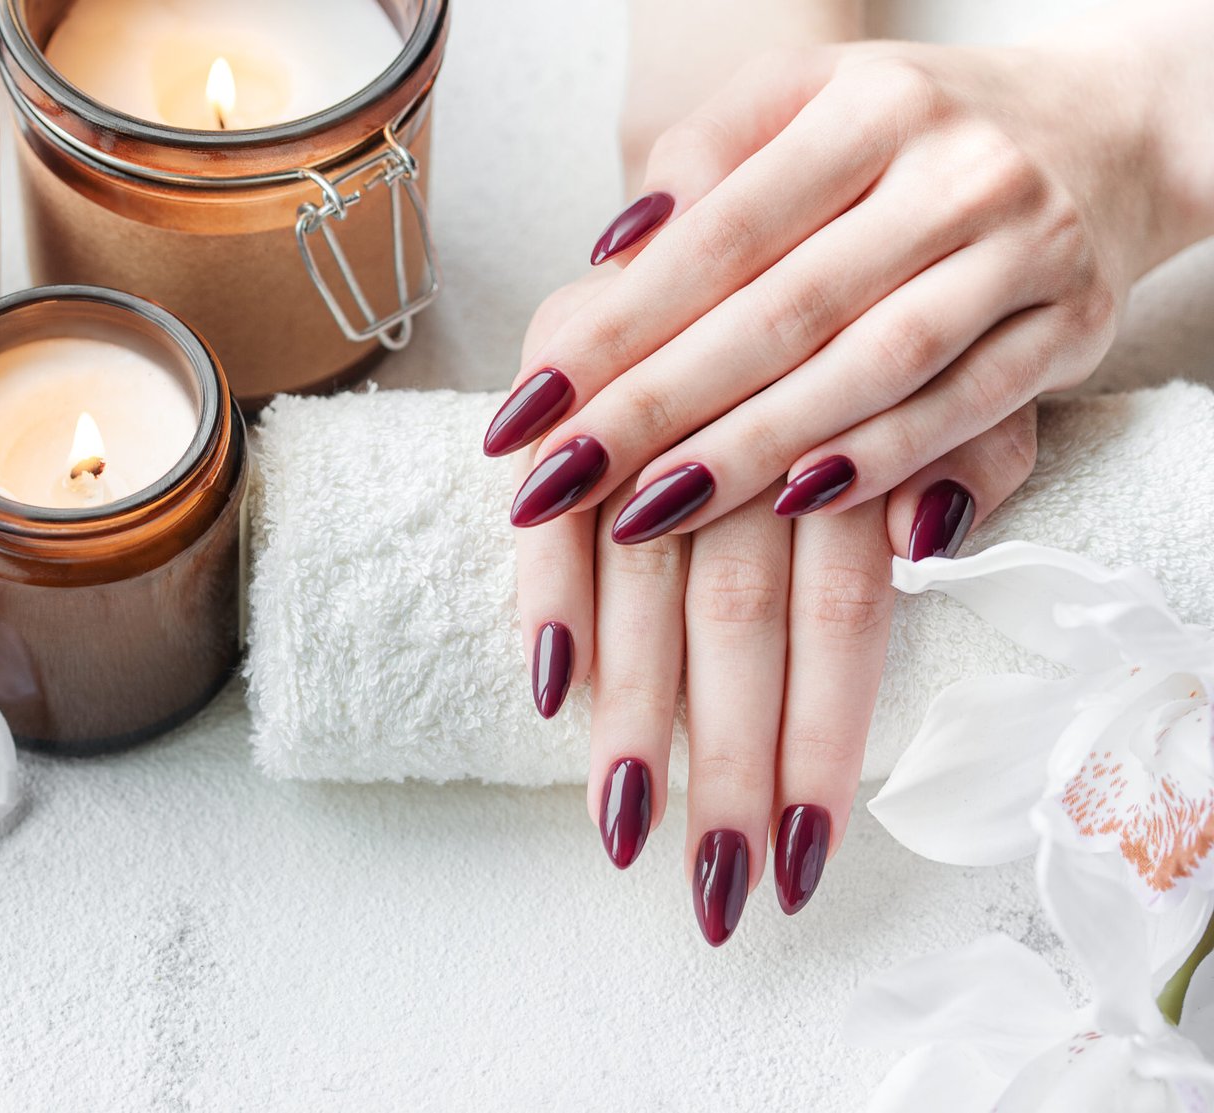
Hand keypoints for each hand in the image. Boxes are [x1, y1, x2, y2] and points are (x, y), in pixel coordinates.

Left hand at [487, 14, 1213, 540]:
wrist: (1115, 124)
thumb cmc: (919, 129)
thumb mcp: (812, 102)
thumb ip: (708, 161)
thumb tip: (612, 253)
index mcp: (866, 106)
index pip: (718, 233)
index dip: (618, 325)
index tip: (533, 403)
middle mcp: (952, 171)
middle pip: (781, 310)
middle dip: (659, 406)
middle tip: (562, 480)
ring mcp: (1025, 249)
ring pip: (872, 366)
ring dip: (755, 448)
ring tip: (652, 510)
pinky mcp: (1077, 325)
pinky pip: (969, 406)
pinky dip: (882, 457)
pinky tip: (797, 502)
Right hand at [511, 272, 1039, 942]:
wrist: (771, 183)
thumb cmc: (871, 319)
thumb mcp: (962, 373)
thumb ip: (971, 456)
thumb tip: (926, 543)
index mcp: (848, 432)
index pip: (839, 613)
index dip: (820, 739)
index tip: (804, 856)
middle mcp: (744, 426)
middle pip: (736, 623)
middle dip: (724, 763)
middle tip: (713, 886)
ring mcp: (647, 411)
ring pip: (642, 589)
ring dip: (630, 719)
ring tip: (625, 834)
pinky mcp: (568, 394)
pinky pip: (549, 516)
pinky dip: (547, 600)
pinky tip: (548, 694)